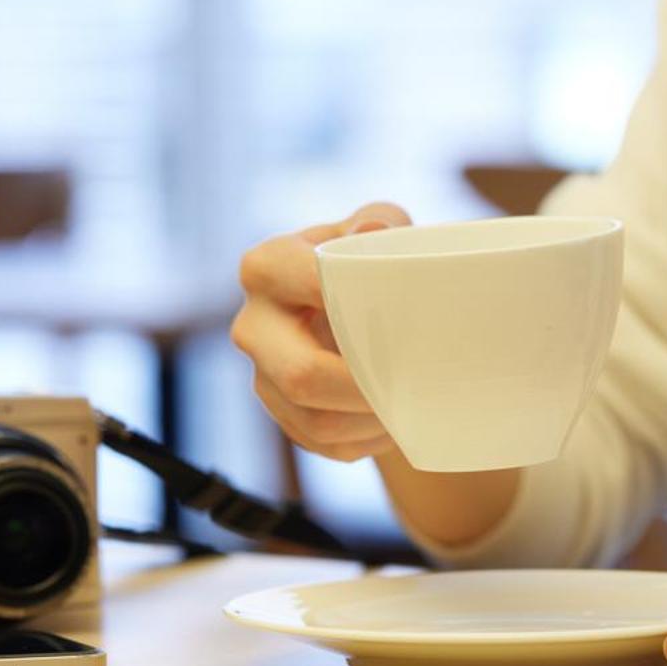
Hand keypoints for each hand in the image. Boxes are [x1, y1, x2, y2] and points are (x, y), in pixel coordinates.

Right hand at [232, 202, 410, 462]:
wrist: (362, 310)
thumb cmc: (373, 259)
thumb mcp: (381, 228)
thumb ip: (380, 222)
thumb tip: (372, 231)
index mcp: (267, 267)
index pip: (304, 282)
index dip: (353, 303)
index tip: (401, 319)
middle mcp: (253, 324)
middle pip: (301, 374)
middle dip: (365, 387)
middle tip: (413, 383)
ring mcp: (262, 375)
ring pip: (316, 419)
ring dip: (371, 420)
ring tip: (411, 404)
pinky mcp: (282, 416)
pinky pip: (323, 442)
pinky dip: (366, 438)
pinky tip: (393, 420)